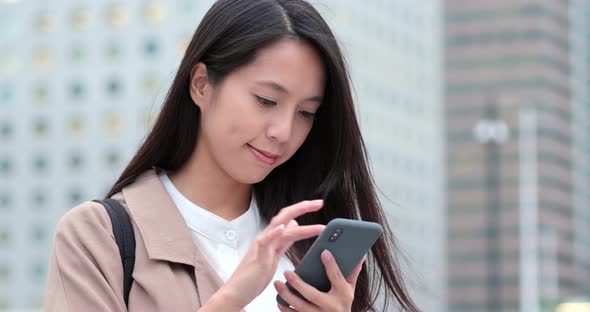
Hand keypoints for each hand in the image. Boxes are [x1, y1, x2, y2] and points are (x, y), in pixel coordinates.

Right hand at [210, 200, 324, 310]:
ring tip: (317, 226)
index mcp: (272, 237)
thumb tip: (294, 225)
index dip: (302, 209)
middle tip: (319, 203)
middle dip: (302, 208)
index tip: (317, 204)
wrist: (237, 291)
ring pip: (280, 227)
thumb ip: (283, 241)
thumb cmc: (254, 275)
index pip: (288, 218)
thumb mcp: (274, 255)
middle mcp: (267, 237)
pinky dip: (274, 233)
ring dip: (300, 225)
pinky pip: (265, 241)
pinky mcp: (258, 257)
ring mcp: (262, 246)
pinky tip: (283, 227)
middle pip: (285, 216)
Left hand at [273, 250, 365, 311]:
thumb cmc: (343, 303)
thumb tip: (359, 253)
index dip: (331, 265)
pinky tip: (279, 300)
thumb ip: (352, 272)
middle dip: (298, 283)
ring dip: (287, 295)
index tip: (324, 251)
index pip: (337, 278)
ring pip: (300, 306)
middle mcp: (331, 307)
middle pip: (312, 294)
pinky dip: (285, 309)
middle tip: (287, 272)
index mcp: (343, 295)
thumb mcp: (350, 289)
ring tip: (277, 283)